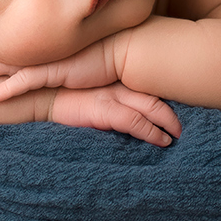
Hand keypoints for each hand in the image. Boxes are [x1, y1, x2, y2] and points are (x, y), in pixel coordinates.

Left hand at [0, 40, 118, 100]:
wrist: (126, 48)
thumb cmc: (106, 48)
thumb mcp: (79, 50)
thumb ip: (64, 52)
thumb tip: (58, 57)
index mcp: (46, 40)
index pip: (12, 40)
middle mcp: (43, 46)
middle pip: (3, 49)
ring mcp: (47, 58)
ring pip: (7, 64)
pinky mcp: (54, 71)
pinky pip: (24, 82)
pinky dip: (6, 89)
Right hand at [49, 84, 180, 146]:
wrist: (38, 94)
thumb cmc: (60, 95)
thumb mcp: (88, 96)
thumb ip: (105, 102)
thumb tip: (120, 118)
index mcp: (115, 79)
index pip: (147, 86)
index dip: (165, 96)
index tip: (176, 110)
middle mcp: (118, 84)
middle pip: (155, 95)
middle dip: (172, 113)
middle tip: (182, 127)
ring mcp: (112, 96)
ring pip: (152, 107)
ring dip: (168, 123)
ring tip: (177, 136)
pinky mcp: (104, 110)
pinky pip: (136, 122)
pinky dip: (152, 133)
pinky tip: (163, 141)